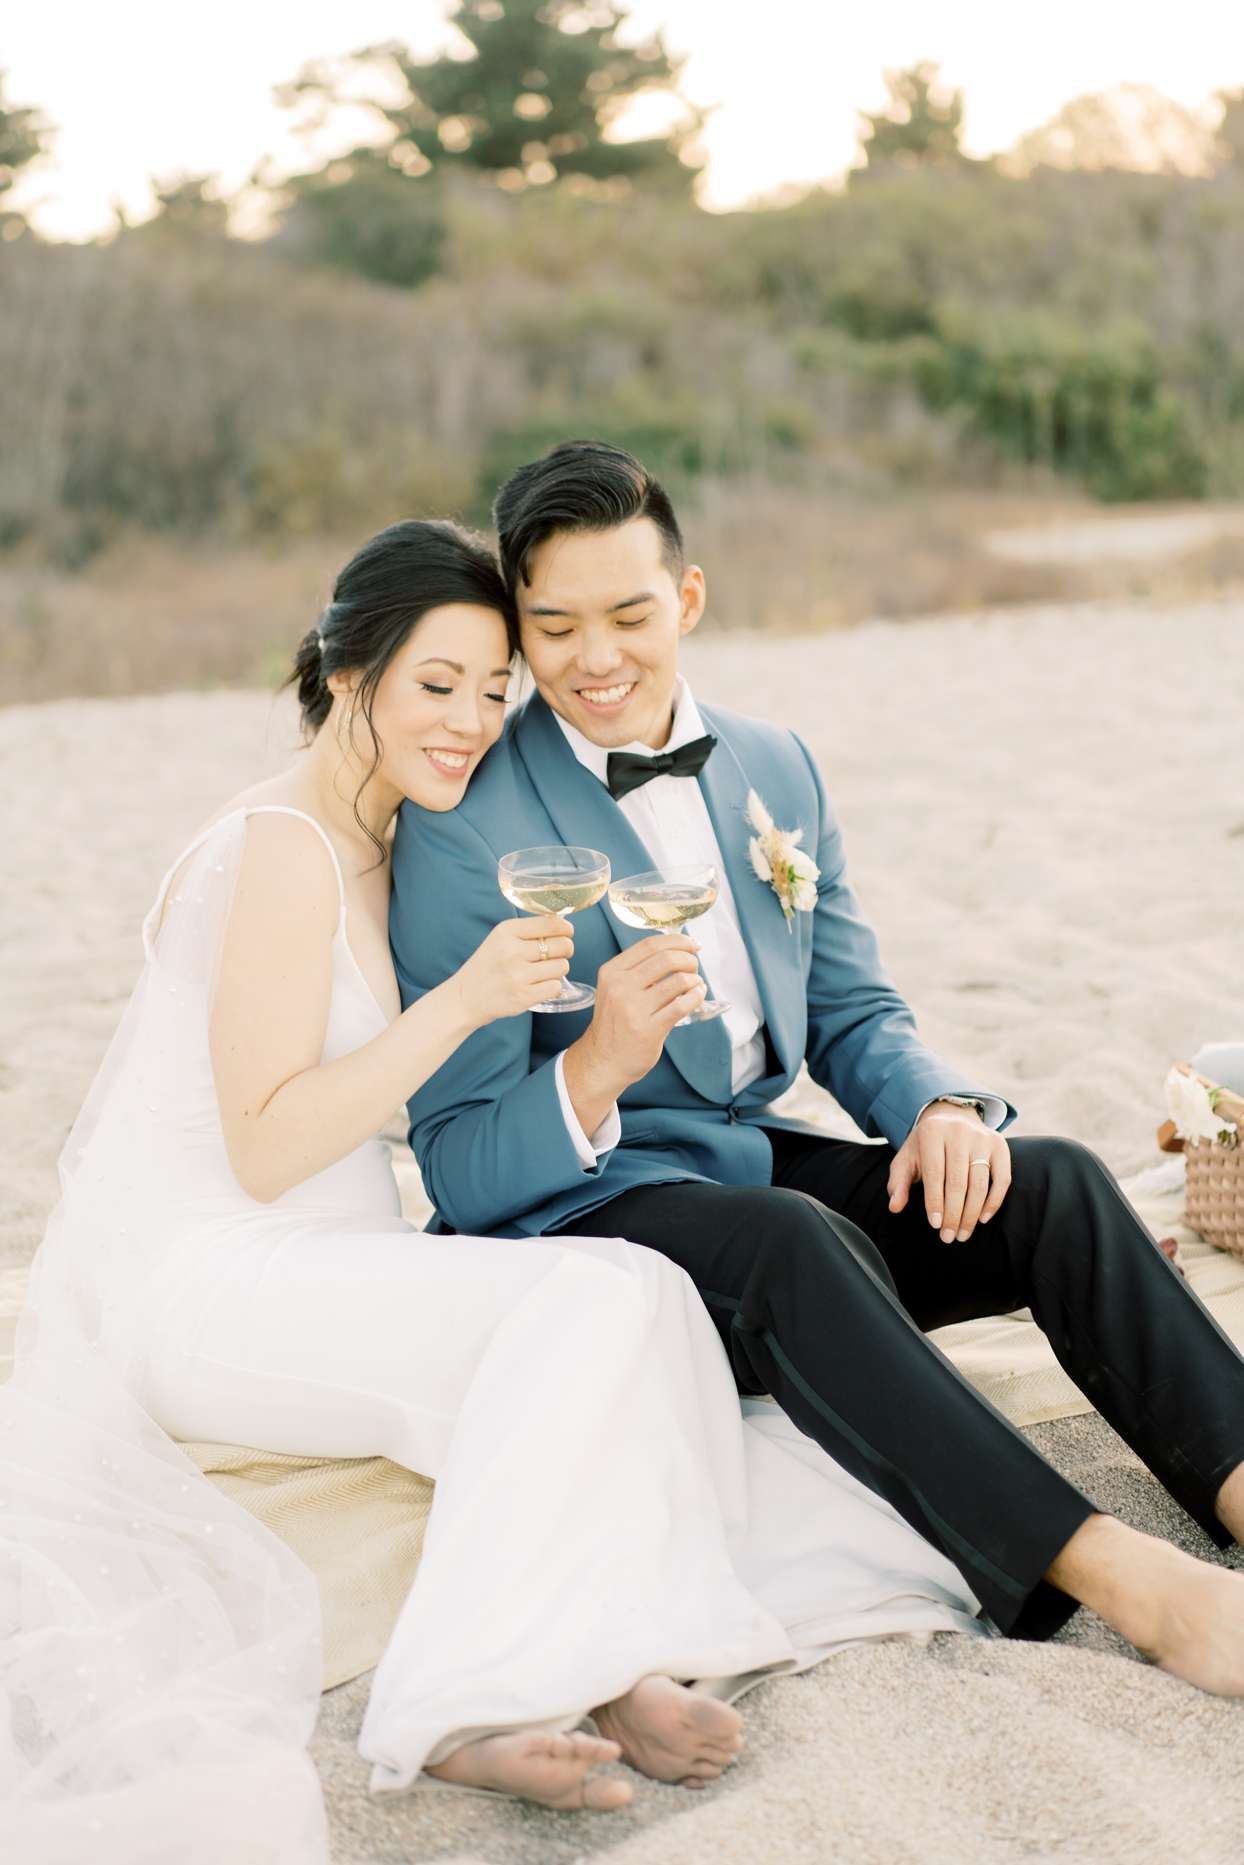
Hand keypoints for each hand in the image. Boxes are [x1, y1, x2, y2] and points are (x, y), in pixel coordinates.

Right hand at [454, 914, 573, 1024]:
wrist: (466, 997)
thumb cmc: (489, 966)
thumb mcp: (501, 938)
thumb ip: (529, 930)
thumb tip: (563, 924)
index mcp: (507, 931)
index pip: (552, 923)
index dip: (566, 929)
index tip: (567, 933)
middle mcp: (512, 951)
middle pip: (562, 945)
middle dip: (565, 950)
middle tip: (555, 955)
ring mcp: (518, 975)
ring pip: (562, 967)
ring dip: (557, 970)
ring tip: (542, 972)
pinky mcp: (523, 996)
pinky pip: (556, 987)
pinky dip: (552, 987)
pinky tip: (538, 986)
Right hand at [574, 935, 707, 1094]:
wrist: (604, 1060)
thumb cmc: (617, 1022)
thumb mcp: (615, 989)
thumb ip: (639, 970)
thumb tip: (678, 948)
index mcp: (611, 972)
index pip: (650, 945)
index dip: (677, 941)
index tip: (693, 944)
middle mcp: (619, 987)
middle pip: (666, 959)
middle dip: (689, 959)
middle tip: (694, 967)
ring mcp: (633, 1009)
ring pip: (678, 981)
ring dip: (695, 980)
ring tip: (697, 985)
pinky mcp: (648, 1029)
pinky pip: (682, 1005)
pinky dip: (696, 996)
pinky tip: (697, 997)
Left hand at [886, 1102, 1011, 1243]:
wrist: (951, 1119)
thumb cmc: (925, 1147)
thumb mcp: (906, 1160)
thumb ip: (898, 1183)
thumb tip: (894, 1207)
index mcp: (932, 1132)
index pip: (934, 1173)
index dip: (935, 1201)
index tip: (935, 1225)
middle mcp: (959, 1131)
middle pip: (958, 1181)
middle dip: (953, 1214)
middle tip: (948, 1237)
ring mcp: (982, 1138)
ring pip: (980, 1183)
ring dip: (972, 1214)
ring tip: (963, 1234)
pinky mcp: (1000, 1145)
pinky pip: (1002, 1179)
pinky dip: (994, 1202)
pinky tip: (982, 1219)